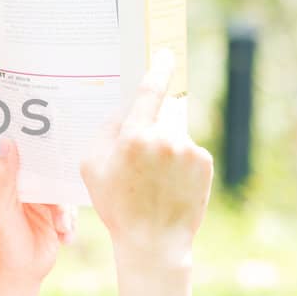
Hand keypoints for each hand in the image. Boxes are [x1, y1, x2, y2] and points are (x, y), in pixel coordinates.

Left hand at [0, 138, 73, 284]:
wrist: (20, 275)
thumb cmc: (2, 243)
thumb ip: (2, 178)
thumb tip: (5, 142)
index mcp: (5, 184)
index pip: (16, 155)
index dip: (28, 143)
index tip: (43, 130)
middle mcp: (23, 189)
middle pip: (46, 172)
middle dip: (58, 183)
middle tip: (65, 189)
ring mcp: (41, 202)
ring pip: (62, 193)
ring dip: (65, 211)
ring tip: (61, 226)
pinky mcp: (55, 217)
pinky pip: (70, 211)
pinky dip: (70, 224)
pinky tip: (65, 237)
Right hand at [79, 49, 212, 259]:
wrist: (154, 241)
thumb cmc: (117, 206)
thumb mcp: (91, 168)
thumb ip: (103, 132)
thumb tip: (123, 111)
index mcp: (135, 136)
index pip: (150, 90)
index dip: (158, 69)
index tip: (166, 54)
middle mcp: (166, 138)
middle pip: (159, 117)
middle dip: (150, 131)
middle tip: (139, 163)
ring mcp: (189, 150)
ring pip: (174, 135)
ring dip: (165, 149)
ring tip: (154, 182)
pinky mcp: (205, 162)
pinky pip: (189, 151)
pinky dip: (180, 162)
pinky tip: (170, 185)